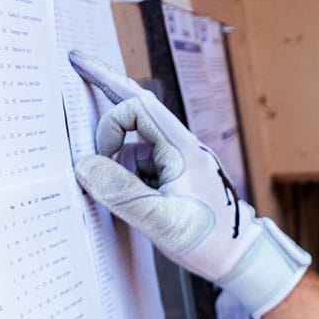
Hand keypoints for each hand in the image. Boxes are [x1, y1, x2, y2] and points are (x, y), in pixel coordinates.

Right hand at [69, 51, 308, 316]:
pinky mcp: (177, 174)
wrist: (240, 259)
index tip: (99, 154)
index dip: (111, 122)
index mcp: (182, 149)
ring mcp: (180, 160)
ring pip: (136, 143)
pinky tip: (133, 199)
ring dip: (117, 157)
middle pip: (140, 106)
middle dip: (107, 85)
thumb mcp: (161, 221)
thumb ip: (122, 193)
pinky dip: (127, 172)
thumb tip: (84, 164)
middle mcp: (182, 147)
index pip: (139, 106)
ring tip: (126, 195)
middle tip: (78, 60)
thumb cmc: (209, 241)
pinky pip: (143, 161)